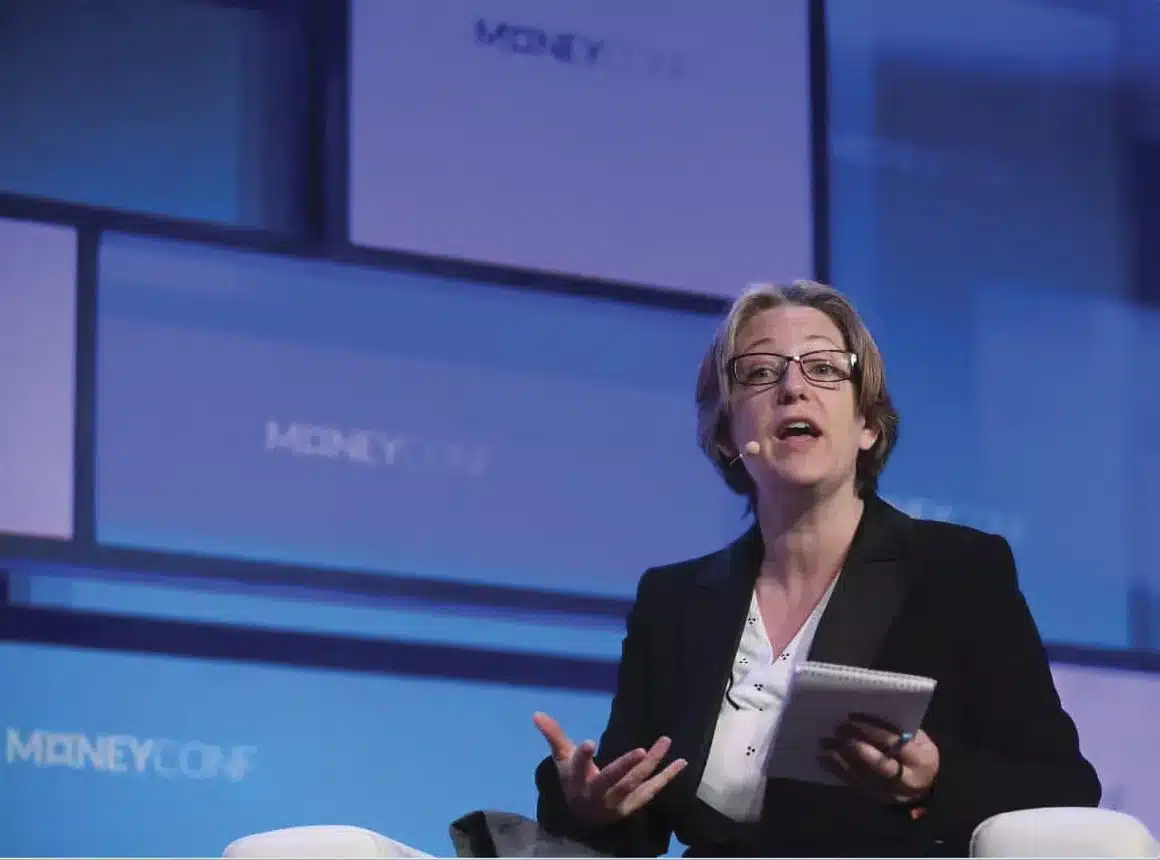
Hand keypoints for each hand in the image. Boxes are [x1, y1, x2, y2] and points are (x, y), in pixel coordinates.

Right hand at [533, 711, 686, 825]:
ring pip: (635, 782)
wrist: (584, 818)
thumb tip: (536, 713)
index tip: (589, 742)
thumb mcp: (562, 760)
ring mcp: (618, 801)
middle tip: (642, 751)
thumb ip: (554, 736)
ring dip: (652, 764)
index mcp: (578, 780)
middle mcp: (598, 793)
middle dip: (626, 766)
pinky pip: (652, 790)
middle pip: (612, 779)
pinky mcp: (633, 805)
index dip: (583, 756)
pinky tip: (680, 762)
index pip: (578, 767)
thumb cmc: (574, 781)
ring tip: (665, 741)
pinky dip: (667, 777)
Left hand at [819, 714, 938, 804]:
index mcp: (920, 760)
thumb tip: (868, 712)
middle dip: (855, 746)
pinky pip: (853, 784)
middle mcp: (905, 779)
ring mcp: (888, 791)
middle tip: (837, 730)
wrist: (922, 787)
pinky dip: (836, 771)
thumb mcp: (921, 740)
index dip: (871, 730)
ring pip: (861, 776)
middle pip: (877, 763)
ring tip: (824, 743)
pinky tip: (822, 759)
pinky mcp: (874, 796)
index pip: (893, 743)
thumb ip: (900, 729)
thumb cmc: (919, 754)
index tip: (851, 717)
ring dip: (840, 759)